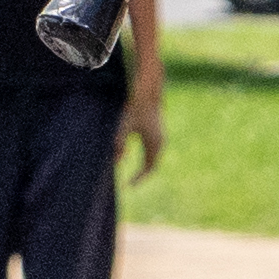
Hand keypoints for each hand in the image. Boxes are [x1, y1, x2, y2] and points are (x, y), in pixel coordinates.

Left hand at [121, 68, 166, 182]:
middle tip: (131, 183)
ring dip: (146, 167)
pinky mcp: (159, 132)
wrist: (147, 92)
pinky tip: (141, 160)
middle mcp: (161, 142)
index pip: (148, 168)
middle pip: (153, 165)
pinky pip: (154, 151)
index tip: (129, 186)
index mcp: (154, 143)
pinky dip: (147, 158)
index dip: (138, 178)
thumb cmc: (134, 109)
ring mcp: (161, 137)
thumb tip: (117, 160)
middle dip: (142, 175)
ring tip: (135, 175)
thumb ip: (119, 144)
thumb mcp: (123, 127)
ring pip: (154, 158)